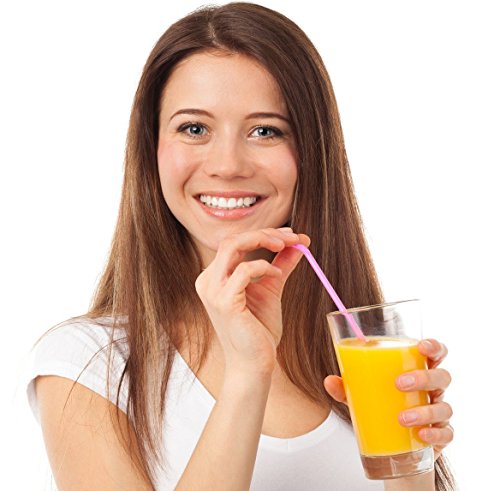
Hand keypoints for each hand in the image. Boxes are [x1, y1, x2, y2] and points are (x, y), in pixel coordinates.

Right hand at [195, 227, 309, 374]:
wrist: (254, 364)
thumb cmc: (258, 331)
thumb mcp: (271, 289)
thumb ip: (281, 265)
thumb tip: (298, 243)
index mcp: (215, 277)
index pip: (235, 242)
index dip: (263, 233)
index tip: (290, 235)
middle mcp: (208, 281)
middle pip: (232, 239)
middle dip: (265, 233)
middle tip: (292, 236)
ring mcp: (213, 291)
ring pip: (232, 245)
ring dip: (263, 239)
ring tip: (285, 245)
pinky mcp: (224, 302)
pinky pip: (244, 270)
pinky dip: (264, 266)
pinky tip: (276, 275)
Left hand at [324, 338, 453, 459]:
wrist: (395, 446)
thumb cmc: (382, 408)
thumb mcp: (362, 396)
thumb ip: (347, 387)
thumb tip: (328, 381)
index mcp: (417, 371)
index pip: (435, 353)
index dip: (434, 347)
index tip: (421, 346)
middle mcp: (433, 390)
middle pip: (441, 377)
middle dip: (423, 377)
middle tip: (399, 383)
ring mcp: (438, 413)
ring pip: (444, 407)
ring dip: (424, 411)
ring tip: (401, 418)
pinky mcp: (439, 437)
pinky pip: (446, 434)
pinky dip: (435, 434)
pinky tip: (421, 435)